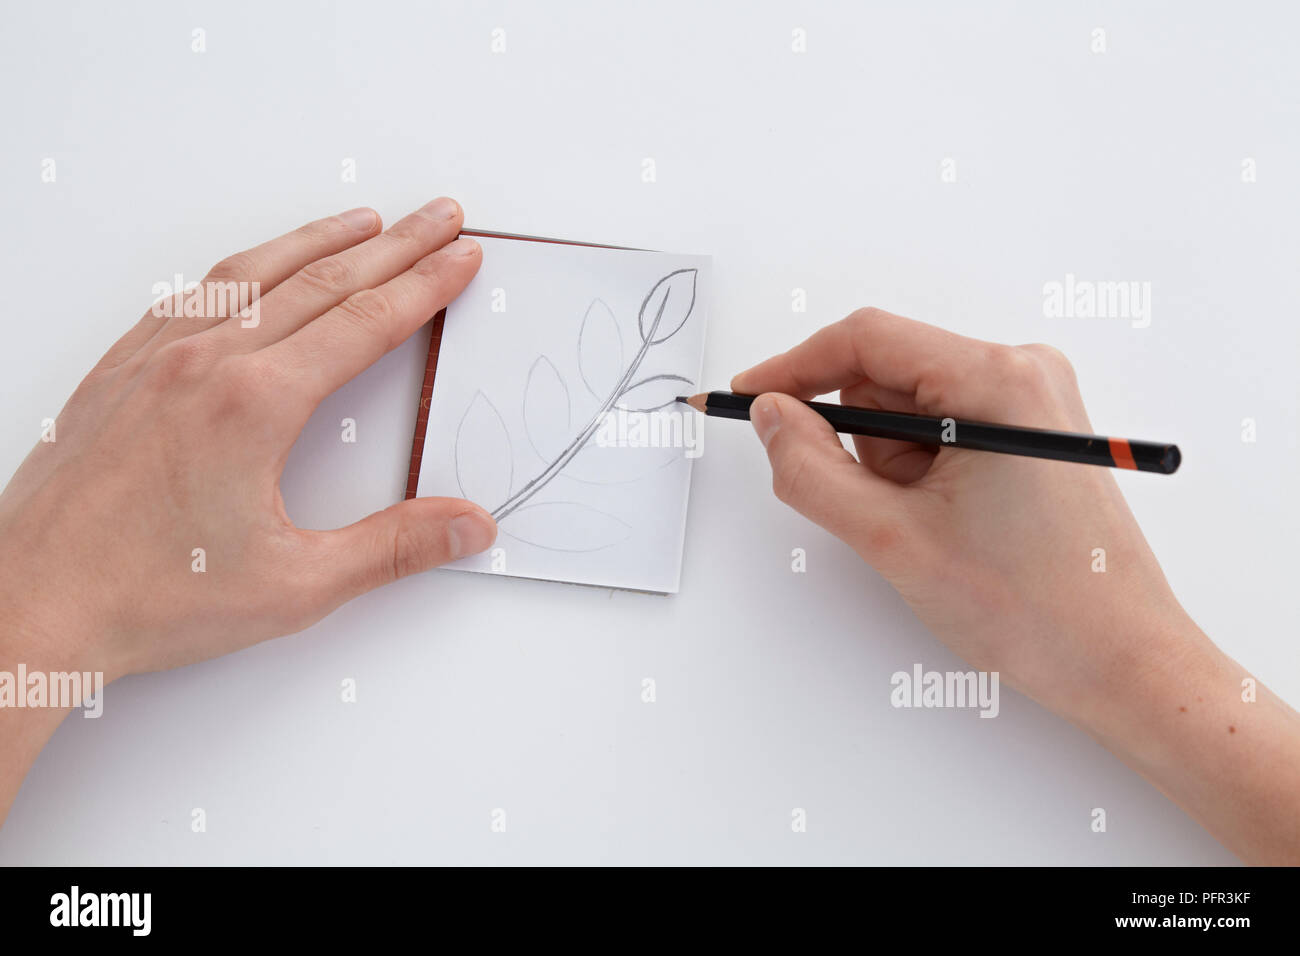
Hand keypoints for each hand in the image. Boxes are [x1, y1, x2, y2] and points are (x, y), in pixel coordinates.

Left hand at [0, 198, 496, 685]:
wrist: (30, 604)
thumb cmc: (145, 596)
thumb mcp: (295, 586)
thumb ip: (393, 549)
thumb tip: (467, 526)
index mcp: (255, 403)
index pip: (366, 323)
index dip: (425, 285)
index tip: (460, 257)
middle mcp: (206, 363)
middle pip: (324, 281)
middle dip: (395, 245)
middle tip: (438, 217)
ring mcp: (156, 358)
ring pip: (256, 273)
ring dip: (319, 240)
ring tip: (364, 221)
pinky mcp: (120, 370)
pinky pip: (194, 293)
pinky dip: (245, 267)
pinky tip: (257, 266)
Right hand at [734, 307, 1299, 862]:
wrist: (1122, 663)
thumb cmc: (1034, 608)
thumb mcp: (894, 539)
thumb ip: (811, 469)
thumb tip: (771, 417)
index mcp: (998, 380)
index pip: (867, 339)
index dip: (795, 367)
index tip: (749, 399)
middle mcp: (1023, 373)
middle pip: (889, 376)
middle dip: (862, 443)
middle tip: (883, 513)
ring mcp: (1034, 402)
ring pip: (912, 409)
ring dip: (893, 467)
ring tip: (930, 530)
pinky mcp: (1034, 433)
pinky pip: (944, 430)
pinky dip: (922, 474)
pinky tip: (950, 526)